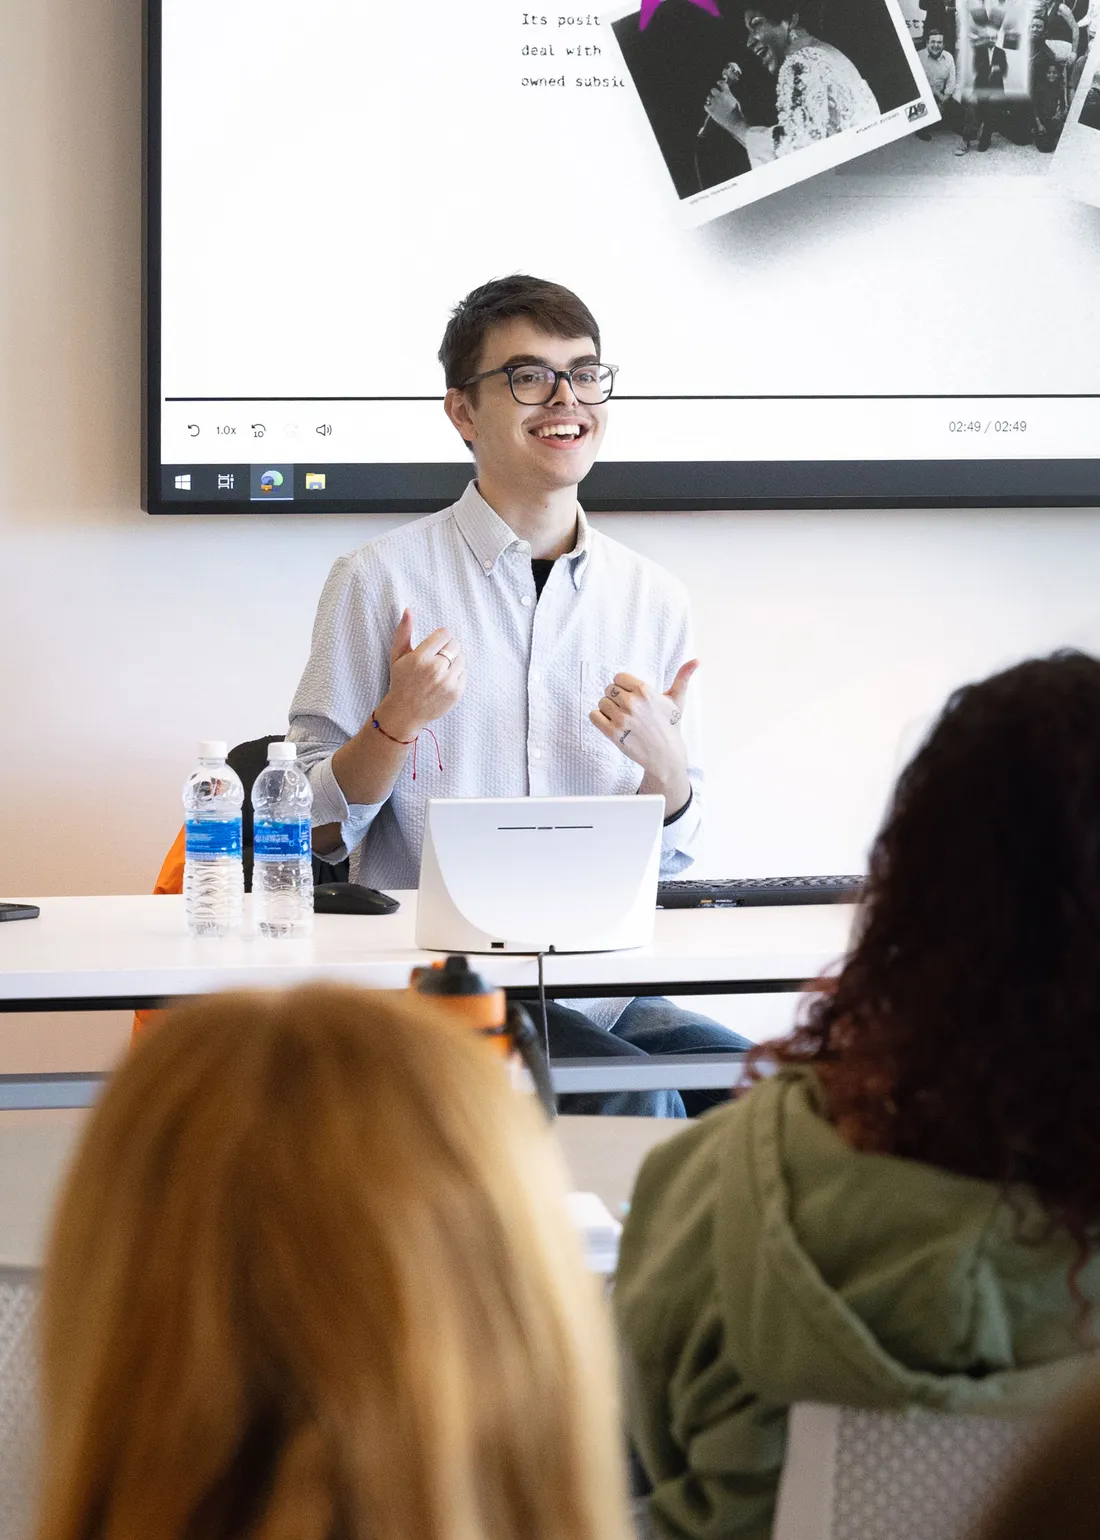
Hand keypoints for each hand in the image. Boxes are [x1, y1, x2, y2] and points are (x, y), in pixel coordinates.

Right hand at [377, 608, 465, 738]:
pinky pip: (464, 672)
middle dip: (448, 647)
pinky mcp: (456, 692)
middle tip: (438, 657)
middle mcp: (434, 669)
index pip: (445, 634)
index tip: (436, 643)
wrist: (405, 712)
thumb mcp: (397, 656)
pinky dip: (457, 673)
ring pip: (461, 658)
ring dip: (453, 660)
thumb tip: (408, 610)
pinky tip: (444, 679)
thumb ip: (403, 632)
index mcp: (420, 658)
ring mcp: (447, 682)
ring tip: (441, 668)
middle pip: (455, 644)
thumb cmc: (401, 681)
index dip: (441, 637)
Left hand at [589, 659, 697, 783]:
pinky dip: (599, 719)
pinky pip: (594, 716)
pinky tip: (611, 724)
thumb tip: (696, 660)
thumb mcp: (677, 700)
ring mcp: (622, 719)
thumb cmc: (670, 725)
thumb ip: (683, 677)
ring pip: (601, 702)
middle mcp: (632, 703)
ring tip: (622, 718)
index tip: (632, 697)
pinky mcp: (613, 733)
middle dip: (616, 698)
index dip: (624, 687)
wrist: (665, 755)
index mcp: (644, 691)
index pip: (618, 677)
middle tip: (628, 710)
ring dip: (608, 710)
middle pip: (609, 689)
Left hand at [705, 80, 744, 133]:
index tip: (718, 82)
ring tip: (713, 104)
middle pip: (712, 90)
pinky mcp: (711, 110)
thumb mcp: (734, 100)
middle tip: (714, 96)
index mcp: (727, 93)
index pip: (721, 83)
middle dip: (713, 92)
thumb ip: (728, 95)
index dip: (719, 82)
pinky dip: (707, 106)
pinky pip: (706, 105)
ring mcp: (714, 103)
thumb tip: (725, 94)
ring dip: (710, 99)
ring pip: (708, 97)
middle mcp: (719, 96)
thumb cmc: (736, 112)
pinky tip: (710, 108)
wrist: (734, 121)